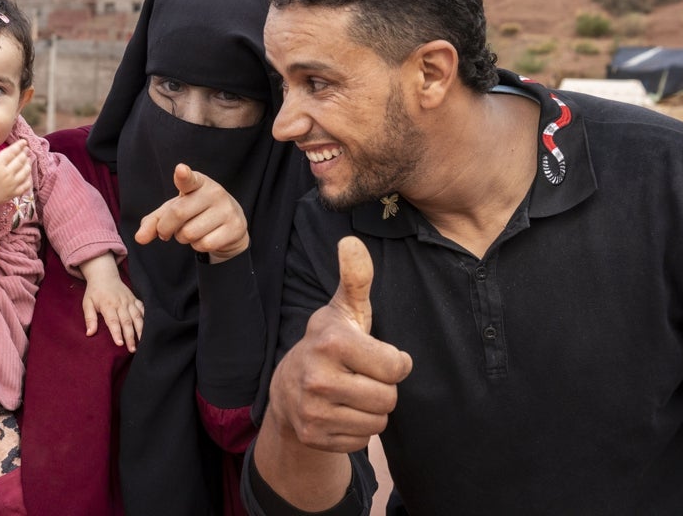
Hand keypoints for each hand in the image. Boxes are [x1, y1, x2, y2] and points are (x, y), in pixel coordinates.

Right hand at [0, 136, 32, 212]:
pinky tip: (28, 174)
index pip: (12, 152)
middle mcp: (6, 174)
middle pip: (20, 160)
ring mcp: (11, 185)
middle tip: (27, 149)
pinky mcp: (12, 194)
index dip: (19, 145)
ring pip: (25, 172)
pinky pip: (26, 185)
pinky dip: (29, 178)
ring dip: (28, 164)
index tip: (23, 142)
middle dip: (25, 153)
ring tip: (28, 159)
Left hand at [79, 254, 144, 352]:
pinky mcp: (135, 299)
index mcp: (108, 305)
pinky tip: (149, 328)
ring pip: (137, 316)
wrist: (104, 276)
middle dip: (130, 336)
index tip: (120, 344)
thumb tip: (89, 333)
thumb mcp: (87, 303)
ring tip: (143, 342)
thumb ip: (89, 318)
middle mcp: (120, 303)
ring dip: (140, 330)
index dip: (117, 333)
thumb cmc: (95, 292)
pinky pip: (142, 309)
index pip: (113, 321)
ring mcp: (129, 301)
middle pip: (127, 322)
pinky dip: (146, 318)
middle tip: (132, 349)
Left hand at [133, 163, 249, 261]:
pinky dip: (198, 246)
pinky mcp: (235, 228)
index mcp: (198, 182)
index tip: (180, 170)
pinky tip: (205, 238)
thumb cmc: (196, 213)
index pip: (189, 179)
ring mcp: (227, 209)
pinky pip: (204, 244)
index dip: (183, 175)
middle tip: (167, 231)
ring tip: (191, 231)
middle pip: (178, 214)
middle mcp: (214, 192)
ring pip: (190, 233)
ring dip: (183, 238)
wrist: (230, 224)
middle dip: (165, 228)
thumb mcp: (173, 212)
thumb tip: (140, 238)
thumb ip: (153, 222)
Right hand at [266, 236, 412, 453]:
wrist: (287, 390)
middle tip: (360, 377)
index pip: (395, 367)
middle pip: (388, 398)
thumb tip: (351, 240)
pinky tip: (340, 413)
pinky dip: (356, 431)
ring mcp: (312, 411)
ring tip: (351, 394)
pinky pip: (361, 442)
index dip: (394, 363)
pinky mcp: (312, 437)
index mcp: (330, 342)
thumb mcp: (343, 311)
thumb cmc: (329, 345)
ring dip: (371, 411)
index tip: (379, 356)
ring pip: (377, 423)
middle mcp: (317, 377)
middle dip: (381, 388)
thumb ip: (355, 279)